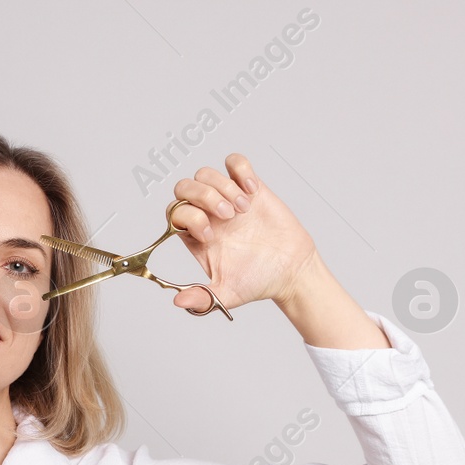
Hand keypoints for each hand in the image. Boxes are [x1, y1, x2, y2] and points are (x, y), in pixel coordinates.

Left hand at [165, 154, 318, 313]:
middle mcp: (207, 214)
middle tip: (228, 216)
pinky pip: (234, 162)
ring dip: (224, 187)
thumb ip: (202, 299)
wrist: (290, 270)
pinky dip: (241, 170)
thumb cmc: (258, 281)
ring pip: (206, 173)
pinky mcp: (250, 187)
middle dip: (203, 196)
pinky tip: (252, 191)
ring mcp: (227, 198)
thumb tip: (178, 302)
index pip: (174, 213)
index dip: (187, 217)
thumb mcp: (227, 294)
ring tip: (243, 210)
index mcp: (195, 236)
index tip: (210, 235)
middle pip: (184, 187)